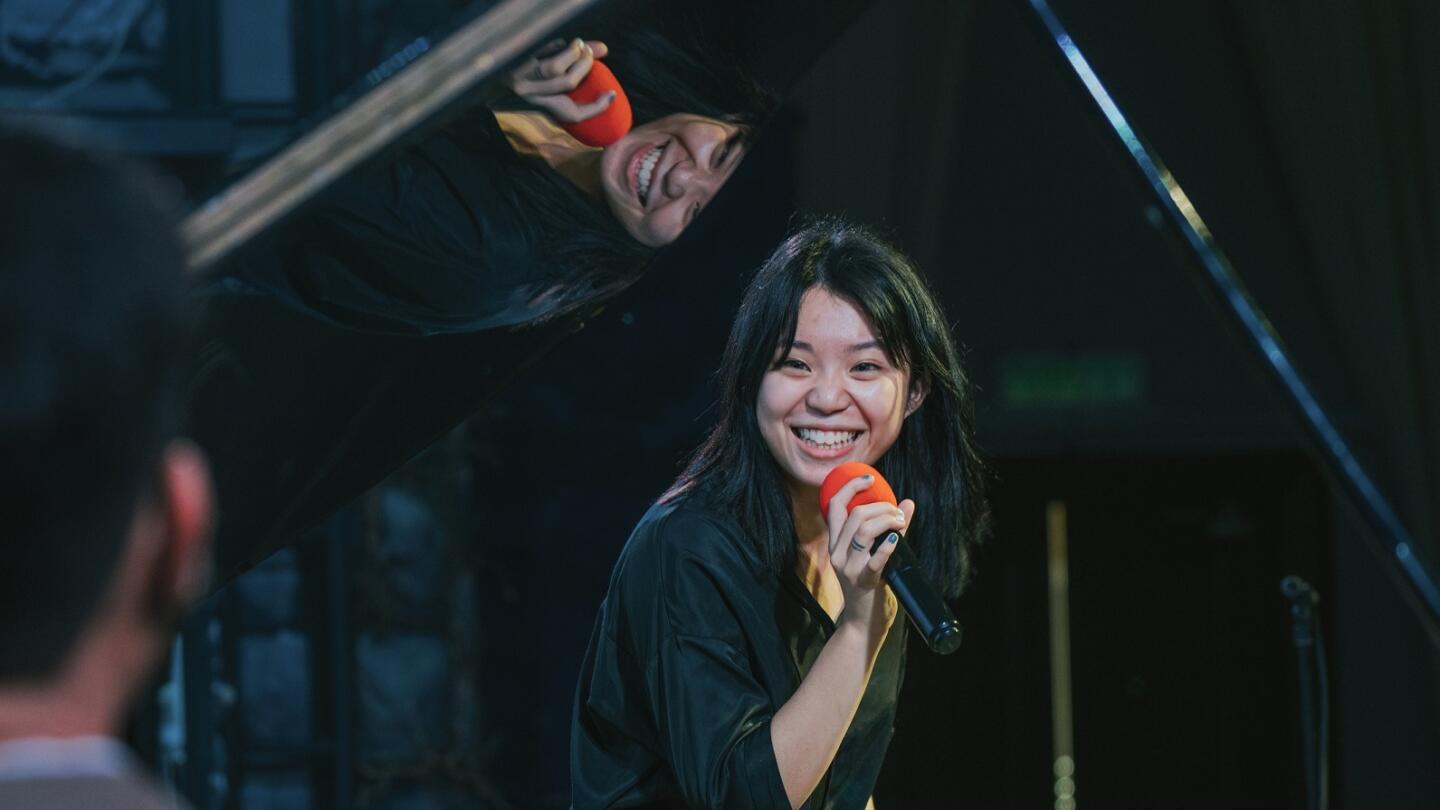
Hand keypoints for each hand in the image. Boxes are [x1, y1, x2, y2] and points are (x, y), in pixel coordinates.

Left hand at [507, 38, 615, 123]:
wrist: (492, 88)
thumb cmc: (535, 96)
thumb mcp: (558, 104)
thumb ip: (586, 104)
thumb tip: (611, 95)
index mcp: (543, 110)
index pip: (574, 114)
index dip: (597, 106)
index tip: (612, 94)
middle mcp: (532, 98)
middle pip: (566, 83)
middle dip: (584, 65)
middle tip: (591, 52)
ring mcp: (520, 80)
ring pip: (552, 68)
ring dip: (570, 53)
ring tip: (580, 44)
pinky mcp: (511, 65)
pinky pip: (536, 54)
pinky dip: (553, 46)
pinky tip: (562, 43)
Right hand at [824, 474, 913, 640]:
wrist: (862, 625)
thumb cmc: (870, 588)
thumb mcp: (871, 557)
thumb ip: (888, 530)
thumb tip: (908, 503)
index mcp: (836, 544)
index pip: (834, 506)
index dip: (849, 487)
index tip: (869, 478)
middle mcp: (837, 553)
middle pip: (854, 515)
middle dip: (881, 507)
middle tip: (898, 513)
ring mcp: (848, 569)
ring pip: (863, 531)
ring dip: (887, 520)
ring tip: (901, 523)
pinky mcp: (863, 582)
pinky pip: (875, 560)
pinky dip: (887, 547)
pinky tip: (897, 539)